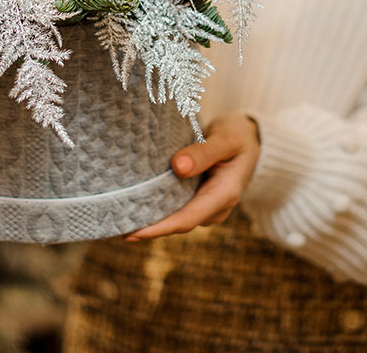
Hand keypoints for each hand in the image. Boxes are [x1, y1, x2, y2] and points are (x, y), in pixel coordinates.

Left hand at [124, 111, 259, 240]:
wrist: (251, 137)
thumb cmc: (238, 135)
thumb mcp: (226, 139)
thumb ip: (205, 152)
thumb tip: (178, 167)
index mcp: (224, 195)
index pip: (187, 219)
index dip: (159, 228)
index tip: (132, 232)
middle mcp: (215, 206)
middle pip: (177, 222)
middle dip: (148, 227)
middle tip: (115, 223)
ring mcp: (207, 204)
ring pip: (175, 216)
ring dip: (151, 217)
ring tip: (119, 213)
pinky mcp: (198, 197)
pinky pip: (176, 205)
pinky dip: (157, 205)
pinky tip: (136, 201)